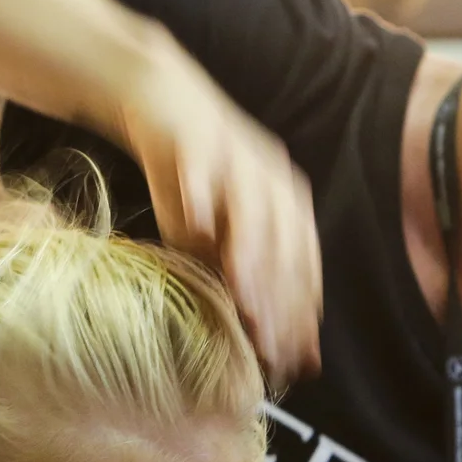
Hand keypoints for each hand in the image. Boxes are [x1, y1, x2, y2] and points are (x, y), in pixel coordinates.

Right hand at [116, 42, 322, 384]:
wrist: (159, 100)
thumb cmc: (191, 177)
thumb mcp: (214, 237)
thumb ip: (237, 276)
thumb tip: (258, 341)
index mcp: (286, 206)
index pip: (302, 267)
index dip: (301, 315)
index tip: (299, 361)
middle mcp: (271, 182)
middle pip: (284, 246)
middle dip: (280, 300)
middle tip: (272, 347)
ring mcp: (236, 157)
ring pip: (251, 210)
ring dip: (249, 257)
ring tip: (244, 300)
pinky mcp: (197, 135)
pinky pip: (200, 165)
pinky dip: (200, 191)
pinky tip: (195, 221)